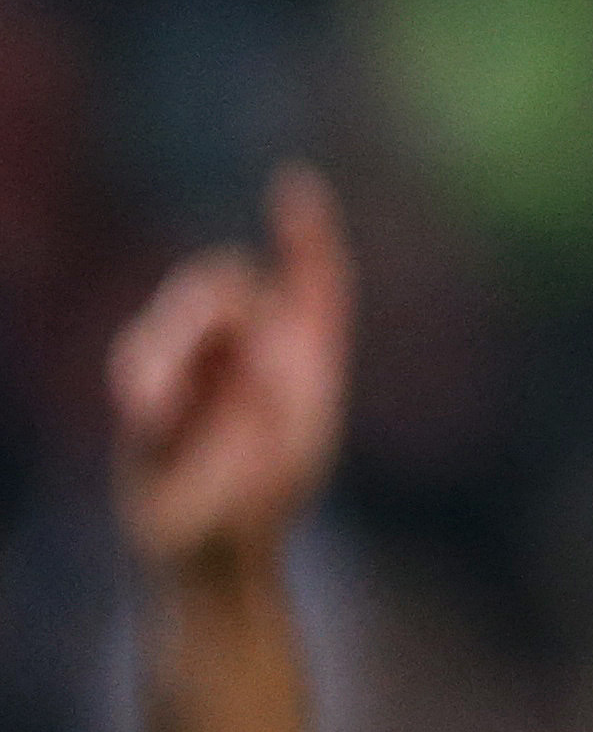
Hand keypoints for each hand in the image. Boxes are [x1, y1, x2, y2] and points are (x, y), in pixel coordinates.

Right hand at [107, 162, 353, 570]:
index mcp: (303, 353)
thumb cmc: (266, 488)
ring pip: (178, 311)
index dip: (306, 231)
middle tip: (225, 356)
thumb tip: (242, 318)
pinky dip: (149, 378)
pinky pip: (139, 358)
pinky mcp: (150, 384)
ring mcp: (196, 360)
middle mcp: (251, 345)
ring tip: (172, 405)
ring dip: (176, 342)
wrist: (216, 544)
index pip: (313, 275)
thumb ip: (279, 367)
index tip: (295, 186)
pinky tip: (153, 414)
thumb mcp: (295, 424)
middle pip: (225, 279)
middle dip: (214, 304)